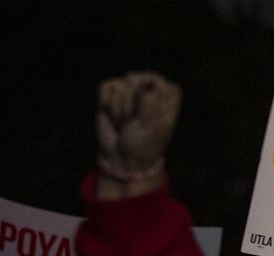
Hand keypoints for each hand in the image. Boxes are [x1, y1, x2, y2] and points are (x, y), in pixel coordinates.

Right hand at [96, 71, 179, 196]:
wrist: (123, 157)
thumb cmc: (144, 144)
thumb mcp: (152, 128)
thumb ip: (151, 106)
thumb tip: (145, 87)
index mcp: (169, 93)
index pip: (154, 81)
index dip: (146, 101)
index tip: (149, 120)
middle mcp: (151, 86)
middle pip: (132, 81)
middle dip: (129, 107)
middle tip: (135, 124)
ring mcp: (131, 87)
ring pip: (118, 88)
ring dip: (119, 111)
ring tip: (126, 124)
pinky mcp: (112, 91)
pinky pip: (104, 88)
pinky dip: (107, 105)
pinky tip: (114, 116)